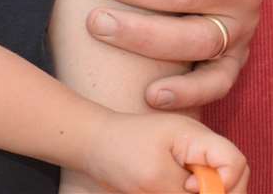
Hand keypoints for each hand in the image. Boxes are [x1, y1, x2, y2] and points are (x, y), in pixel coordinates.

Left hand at [84, 111, 246, 193]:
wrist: (89, 145)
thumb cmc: (116, 151)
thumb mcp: (153, 177)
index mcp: (196, 138)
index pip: (236, 161)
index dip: (225, 182)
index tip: (189, 188)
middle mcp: (200, 150)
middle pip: (232, 181)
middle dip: (214, 193)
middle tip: (182, 192)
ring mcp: (192, 164)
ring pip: (214, 190)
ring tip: (163, 189)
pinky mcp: (181, 178)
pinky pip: (195, 191)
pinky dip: (181, 193)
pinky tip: (159, 190)